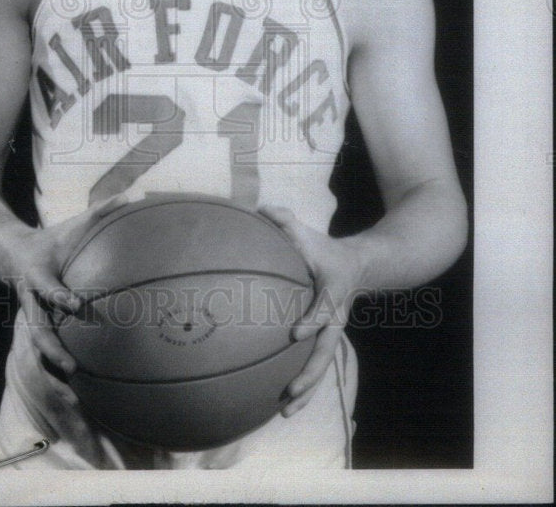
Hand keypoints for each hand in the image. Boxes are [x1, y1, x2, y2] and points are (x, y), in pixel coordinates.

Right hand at [4, 194, 129, 403]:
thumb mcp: (73, 224)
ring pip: (37, 344)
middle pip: (36, 328)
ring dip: (51, 362)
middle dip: (50, 348)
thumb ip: (102, 211)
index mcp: (37, 274)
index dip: (59, 296)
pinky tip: (72, 384)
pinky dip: (52, 364)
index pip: (47, 287)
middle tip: (69, 366)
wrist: (9, 252)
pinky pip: (43, 345)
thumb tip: (133, 195)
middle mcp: (31, 299)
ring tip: (72, 381)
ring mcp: (31, 314)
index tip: (74, 305)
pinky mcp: (35, 323)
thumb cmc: (52, 239)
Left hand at [259, 206, 363, 416]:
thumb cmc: (325, 250)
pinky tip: (283, 405)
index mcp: (332, 292)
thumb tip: (262, 209)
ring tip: (285, 412)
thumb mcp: (310, 234)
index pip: (323, 310)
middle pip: (326, 351)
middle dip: (309, 373)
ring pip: (322, 367)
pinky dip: (305, 386)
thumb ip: (286, 221)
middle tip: (290, 391)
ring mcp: (332, 332)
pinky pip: (316, 366)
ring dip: (307, 390)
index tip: (294, 333)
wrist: (360, 265)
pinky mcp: (326, 340)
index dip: (312, 320)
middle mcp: (335, 318)